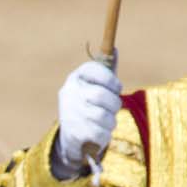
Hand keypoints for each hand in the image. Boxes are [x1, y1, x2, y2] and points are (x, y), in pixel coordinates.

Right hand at [51, 60, 122, 180]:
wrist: (71, 137)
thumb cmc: (89, 106)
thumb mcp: (96, 86)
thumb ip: (106, 71)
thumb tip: (115, 50)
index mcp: (75, 78)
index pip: (95, 70)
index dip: (111, 80)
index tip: (117, 88)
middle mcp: (69, 94)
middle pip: (101, 95)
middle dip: (114, 103)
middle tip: (114, 107)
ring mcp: (69, 113)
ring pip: (103, 116)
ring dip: (111, 120)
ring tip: (106, 121)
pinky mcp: (73, 133)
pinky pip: (100, 133)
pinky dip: (105, 134)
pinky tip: (100, 133)